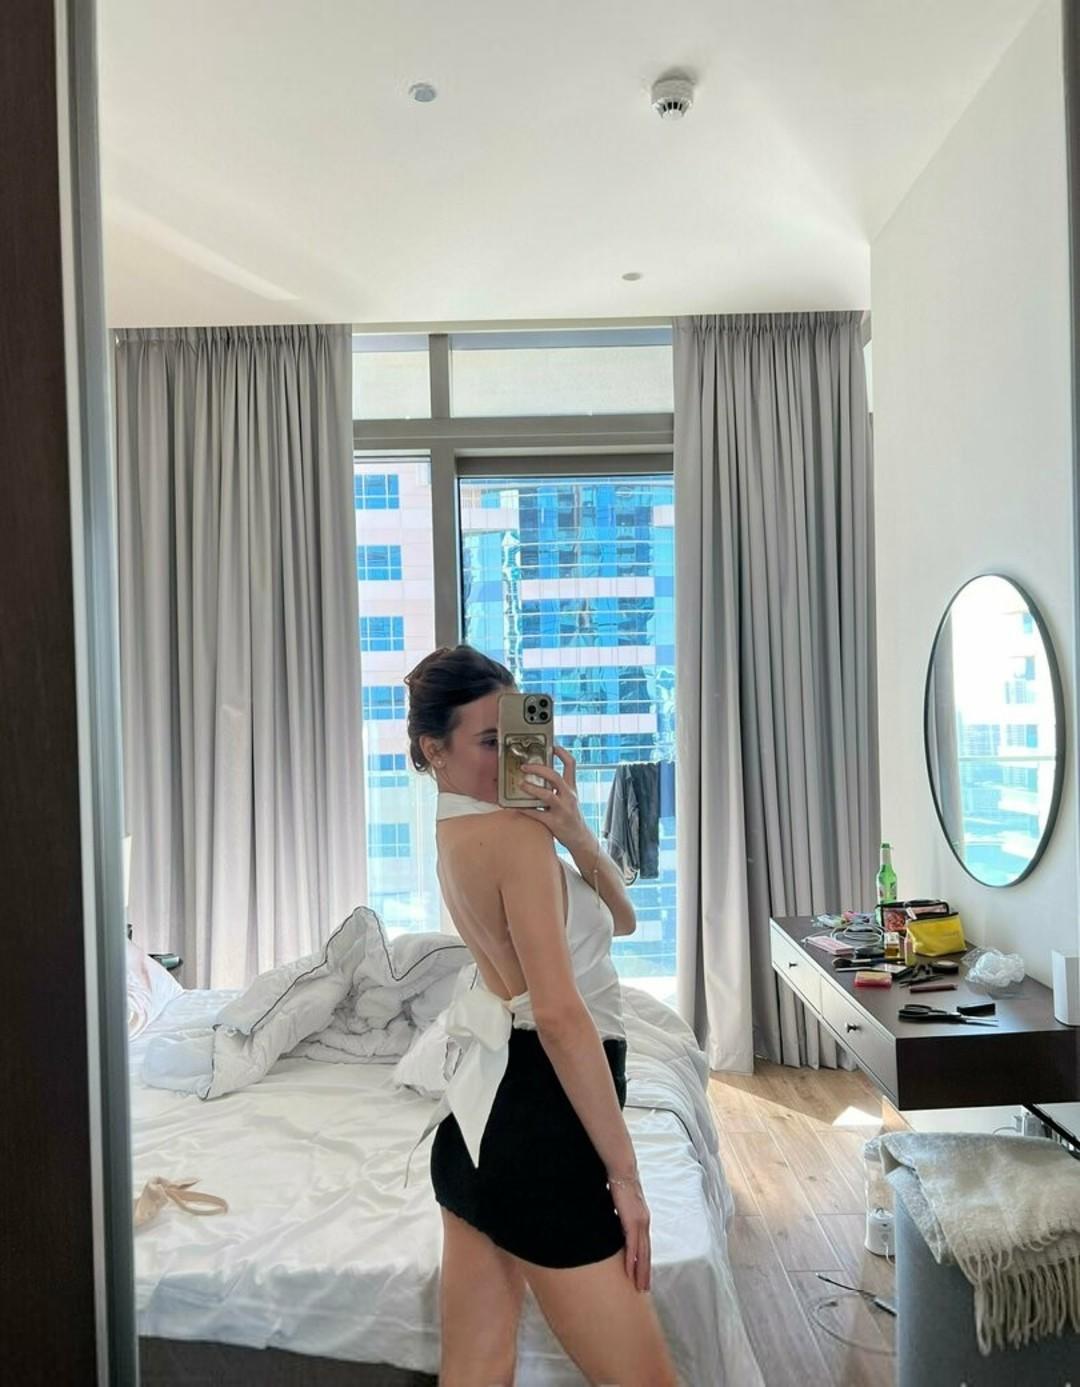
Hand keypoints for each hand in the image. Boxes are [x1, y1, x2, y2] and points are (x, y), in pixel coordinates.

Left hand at [517, 744, 591, 852]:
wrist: (580, 838)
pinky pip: (537, 814)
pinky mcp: (555, 823)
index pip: (571, 764)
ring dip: (531, 788)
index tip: (551, 746)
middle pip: (555, 776)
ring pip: (547, 795)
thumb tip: (538, 776)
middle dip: (538, 769)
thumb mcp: (570, 798)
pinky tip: (515, 806)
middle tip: (524, 767)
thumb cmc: (571, 816)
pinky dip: (524, 809)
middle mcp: (569, 796)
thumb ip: (558, 787)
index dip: (561, 753)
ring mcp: (562, 810)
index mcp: (572, 788)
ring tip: (520, 784)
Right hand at [609, 1175, 651, 1291]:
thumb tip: (613, 1223)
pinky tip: (630, 1272)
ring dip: (641, 1271)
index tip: (643, 1275)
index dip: (644, 1261)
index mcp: (641, 1219)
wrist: (622, 1171)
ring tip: (639, 1286)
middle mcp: (644, 1223)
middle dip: (645, 1272)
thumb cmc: (619, 1184)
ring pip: (642, 1253)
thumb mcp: (621, 1204)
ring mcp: (640, 1223)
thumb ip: (620, 1216)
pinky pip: (633, 1246)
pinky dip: (632, 1260)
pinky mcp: (633, 1222)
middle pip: (646, 1253)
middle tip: (643, 1289)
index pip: (644, 1245)